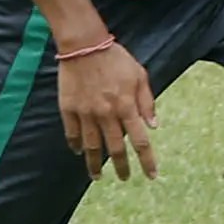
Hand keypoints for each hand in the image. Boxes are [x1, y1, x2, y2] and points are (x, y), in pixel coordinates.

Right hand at [56, 41, 156, 180]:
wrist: (84, 45)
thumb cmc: (115, 58)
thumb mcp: (139, 75)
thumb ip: (147, 101)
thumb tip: (154, 126)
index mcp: (126, 106)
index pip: (140, 141)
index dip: (147, 160)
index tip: (152, 175)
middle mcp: (107, 114)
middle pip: (116, 149)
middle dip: (121, 168)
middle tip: (124, 178)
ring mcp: (86, 113)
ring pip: (92, 147)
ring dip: (95, 165)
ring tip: (97, 176)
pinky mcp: (69, 109)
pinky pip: (72, 133)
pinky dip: (76, 145)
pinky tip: (79, 152)